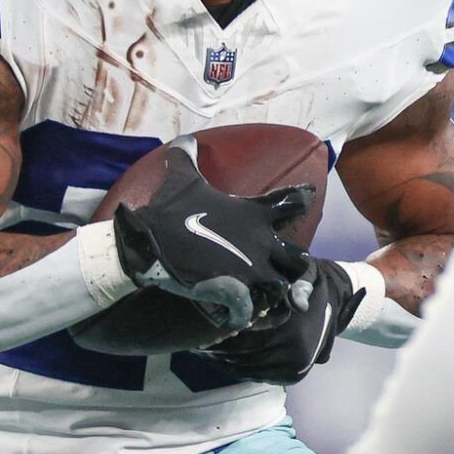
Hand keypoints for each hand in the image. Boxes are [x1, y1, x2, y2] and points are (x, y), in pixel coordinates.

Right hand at [110, 149, 314, 332]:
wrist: (146, 241)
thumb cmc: (167, 209)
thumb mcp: (182, 176)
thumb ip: (187, 156)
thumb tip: (184, 139)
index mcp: (254, 213)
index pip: (294, 202)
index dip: (302, 200)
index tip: (307, 199)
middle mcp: (261, 242)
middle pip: (300, 259)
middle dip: (294, 266)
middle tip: (279, 269)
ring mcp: (251, 270)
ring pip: (283, 290)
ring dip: (274, 294)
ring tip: (258, 295)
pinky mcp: (236, 293)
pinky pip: (253, 311)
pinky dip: (244, 314)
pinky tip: (231, 312)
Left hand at [207, 258, 362, 383]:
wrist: (334, 303)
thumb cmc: (312, 283)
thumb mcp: (306, 275)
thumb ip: (299, 286)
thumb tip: (298, 302)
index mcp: (294, 334)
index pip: (245, 339)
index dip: (220, 335)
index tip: (200, 330)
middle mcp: (295, 355)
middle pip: (243, 356)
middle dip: (218, 350)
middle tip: (195, 342)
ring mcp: (294, 369)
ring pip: (247, 368)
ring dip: (223, 361)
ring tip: (203, 349)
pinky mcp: (292, 377)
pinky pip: (256, 375)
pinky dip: (236, 368)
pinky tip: (221, 358)